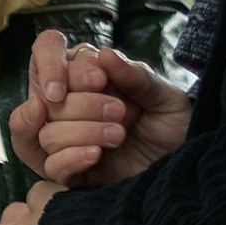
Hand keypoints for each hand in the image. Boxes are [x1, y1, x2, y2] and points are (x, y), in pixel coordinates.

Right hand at [8, 33, 191, 184]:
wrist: (181, 167)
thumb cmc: (172, 126)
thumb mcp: (163, 96)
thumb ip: (135, 76)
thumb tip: (105, 54)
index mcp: (85, 74)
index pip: (46, 51)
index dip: (55, 64)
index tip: (97, 80)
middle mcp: (68, 104)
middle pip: (44, 98)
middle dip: (82, 104)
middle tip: (120, 111)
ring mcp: (66, 139)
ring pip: (46, 133)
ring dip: (81, 132)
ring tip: (118, 134)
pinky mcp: (71, 173)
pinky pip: (50, 166)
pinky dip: (70, 158)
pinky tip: (96, 155)